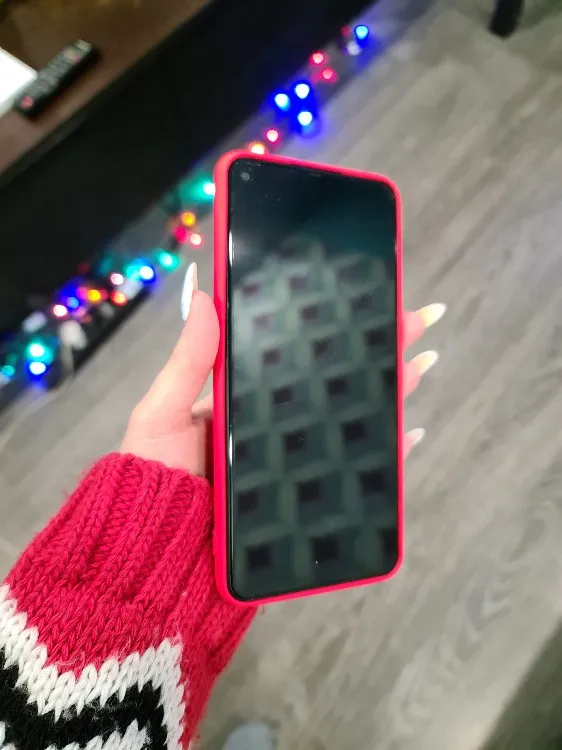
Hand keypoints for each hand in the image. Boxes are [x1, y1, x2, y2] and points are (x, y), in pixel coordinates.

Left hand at [121, 262, 444, 472]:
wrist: (159, 553)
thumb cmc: (152, 478)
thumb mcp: (161, 412)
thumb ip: (188, 359)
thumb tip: (203, 294)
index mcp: (245, 399)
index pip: (296, 354)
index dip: (330, 326)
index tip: (361, 294)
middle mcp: (277, 426)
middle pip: (336, 382)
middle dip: (377, 349)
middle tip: (415, 318)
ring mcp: (296, 461)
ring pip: (354, 419)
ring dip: (391, 391)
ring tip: (421, 362)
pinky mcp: (310, 498)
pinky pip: (357, 471)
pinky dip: (388, 452)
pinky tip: (412, 430)